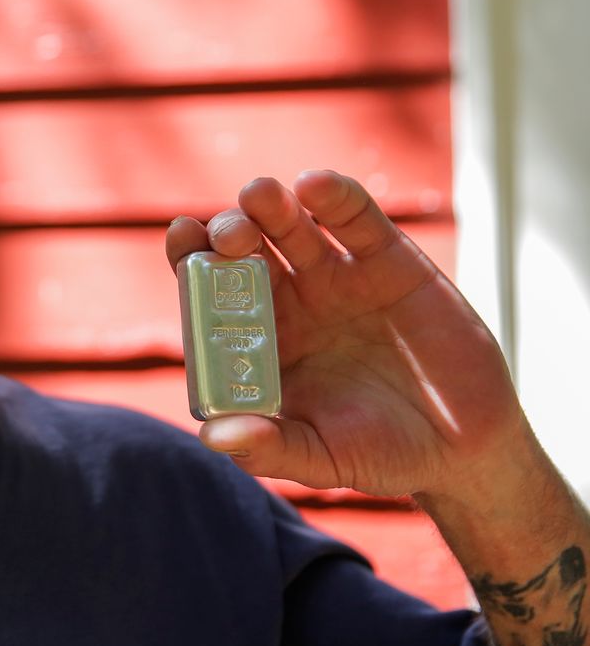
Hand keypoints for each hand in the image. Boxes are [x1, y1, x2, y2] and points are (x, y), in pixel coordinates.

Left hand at [166, 170, 528, 499]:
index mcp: (260, 338)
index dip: (192, 259)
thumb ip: (270, 448)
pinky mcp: (390, 261)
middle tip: (226, 234)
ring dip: (272, 206)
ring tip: (259, 196)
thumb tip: (211, 437)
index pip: (212, 290)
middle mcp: (292, 299)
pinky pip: (357, 220)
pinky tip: (315, 185)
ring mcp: (339, 277)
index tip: (181, 239)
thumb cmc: (380, 454)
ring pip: (294, 226)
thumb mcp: (321, 459)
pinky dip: (337, 198)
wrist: (465, 448)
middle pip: (247, 249)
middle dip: (231, 231)